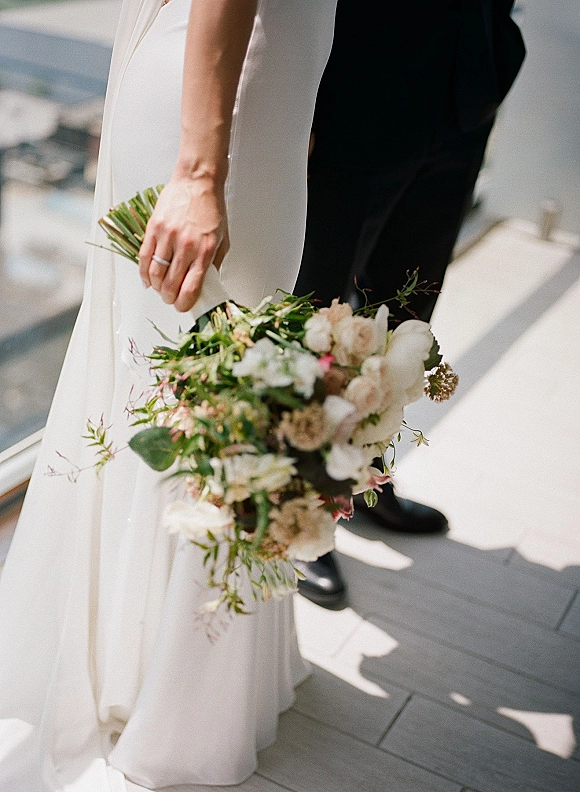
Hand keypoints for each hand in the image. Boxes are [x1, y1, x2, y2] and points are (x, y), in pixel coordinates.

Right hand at [138, 174, 228, 311]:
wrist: (198, 182)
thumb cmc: (211, 209)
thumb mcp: (223, 240)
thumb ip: (215, 264)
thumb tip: (208, 285)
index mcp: (205, 251)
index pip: (191, 288)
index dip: (184, 304)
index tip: (183, 307)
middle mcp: (186, 246)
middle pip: (171, 285)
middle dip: (169, 298)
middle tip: (171, 299)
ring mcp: (168, 237)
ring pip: (155, 274)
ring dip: (156, 288)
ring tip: (160, 289)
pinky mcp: (154, 228)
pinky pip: (144, 257)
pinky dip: (144, 273)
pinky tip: (148, 278)